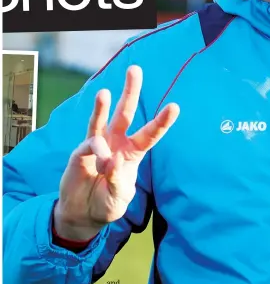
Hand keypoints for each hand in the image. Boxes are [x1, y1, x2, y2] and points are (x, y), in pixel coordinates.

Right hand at [54, 65, 178, 240]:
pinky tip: (101, 160)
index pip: (150, 134)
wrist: (83, 213)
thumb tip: (111, 161)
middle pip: (125, 113)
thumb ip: (119, 182)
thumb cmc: (106, 203)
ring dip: (103, 106)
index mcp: (133, 153)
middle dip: (130, 92)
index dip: (162, 121)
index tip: (175, 106)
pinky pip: (90, 144)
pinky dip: (97, 150)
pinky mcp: (80, 152)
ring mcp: (97, 145)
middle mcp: (116, 143)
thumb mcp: (119, 198)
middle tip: (134, 70)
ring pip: (102, 120)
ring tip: (105, 93)